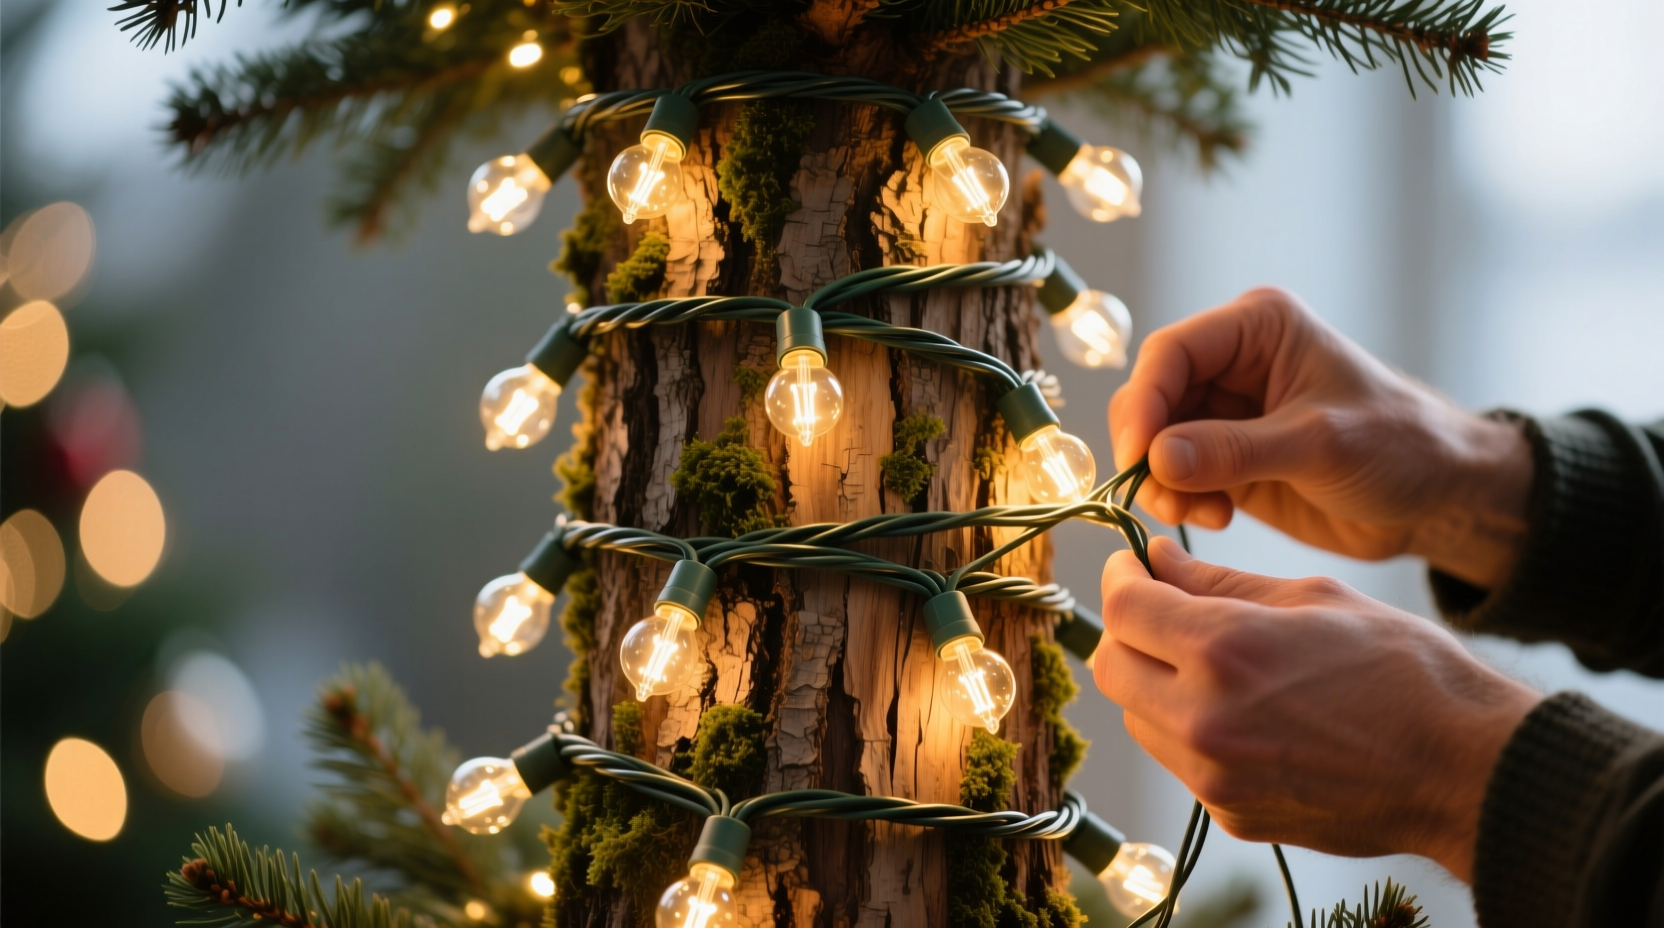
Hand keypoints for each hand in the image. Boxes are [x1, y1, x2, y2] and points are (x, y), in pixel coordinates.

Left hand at [1094, 537, 1539, 881]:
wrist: (1463, 768)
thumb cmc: (1402, 669)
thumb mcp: (1311, 598)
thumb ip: (1218, 580)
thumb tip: (1157, 559)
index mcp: (1224, 650)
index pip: (1122, 607)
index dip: (1120, 576)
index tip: (1133, 565)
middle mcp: (1204, 718)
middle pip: (1111, 666)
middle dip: (1127, 630)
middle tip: (1159, 608)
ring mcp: (1213, 775)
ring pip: (1137, 716)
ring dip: (1153, 681)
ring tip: (1206, 661)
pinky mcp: (1229, 814)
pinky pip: (1178, 761)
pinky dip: (1188, 728)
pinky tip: (1239, 710)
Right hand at [1110, 288, 1531, 587]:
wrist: (1440, 498)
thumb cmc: (1401, 446)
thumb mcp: (1320, 444)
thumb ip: (1235, 450)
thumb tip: (1155, 460)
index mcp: (1257, 329)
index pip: (1171, 353)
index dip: (1145, 403)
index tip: (1137, 458)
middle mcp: (1232, 364)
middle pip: (1152, 397)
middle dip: (1148, 449)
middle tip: (1164, 496)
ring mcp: (1226, 413)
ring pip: (1155, 440)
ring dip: (1162, 481)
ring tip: (1200, 512)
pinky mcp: (1226, 458)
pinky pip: (1175, 474)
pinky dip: (1181, 498)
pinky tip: (1217, 516)